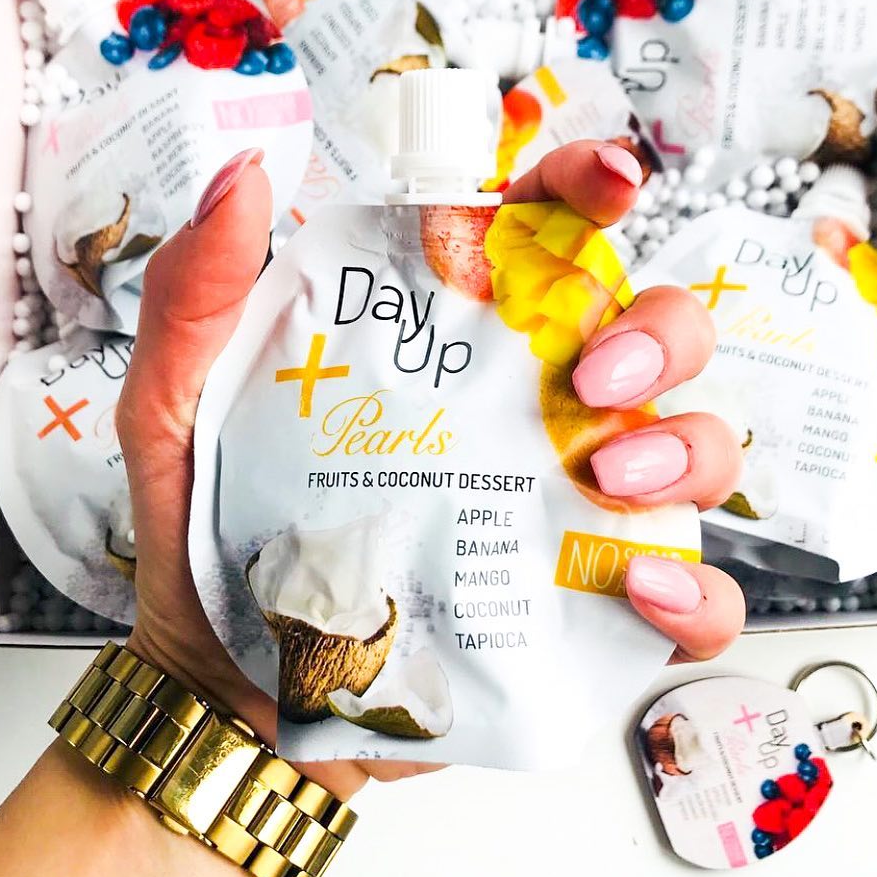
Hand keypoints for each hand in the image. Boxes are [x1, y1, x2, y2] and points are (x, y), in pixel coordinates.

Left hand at [117, 141, 744, 804]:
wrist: (229, 695)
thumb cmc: (209, 543)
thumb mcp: (179, 410)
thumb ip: (198, 295)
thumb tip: (244, 183)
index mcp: (446, 347)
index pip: (539, 242)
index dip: (584, 193)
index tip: (603, 181)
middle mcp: (524, 414)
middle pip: (654, 333)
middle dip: (656, 333)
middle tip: (594, 377)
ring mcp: (563, 513)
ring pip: (696, 448)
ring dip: (685, 449)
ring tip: (609, 477)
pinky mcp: (581, 614)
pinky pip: (691, 596)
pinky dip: (697, 591)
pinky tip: (641, 589)